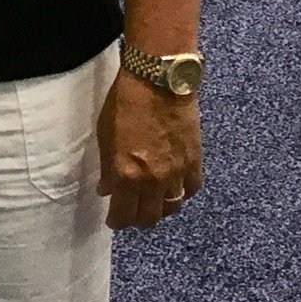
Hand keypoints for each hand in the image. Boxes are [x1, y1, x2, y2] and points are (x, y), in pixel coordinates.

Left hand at [96, 68, 201, 230]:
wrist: (159, 79)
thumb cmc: (125, 102)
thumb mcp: (105, 134)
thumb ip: (107, 167)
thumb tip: (106, 189)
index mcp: (127, 175)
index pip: (123, 215)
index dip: (117, 222)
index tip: (113, 220)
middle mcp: (154, 181)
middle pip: (150, 217)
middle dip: (138, 219)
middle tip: (132, 213)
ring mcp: (178, 172)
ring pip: (172, 207)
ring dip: (161, 208)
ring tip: (153, 202)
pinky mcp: (195, 161)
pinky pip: (191, 189)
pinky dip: (182, 192)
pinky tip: (174, 187)